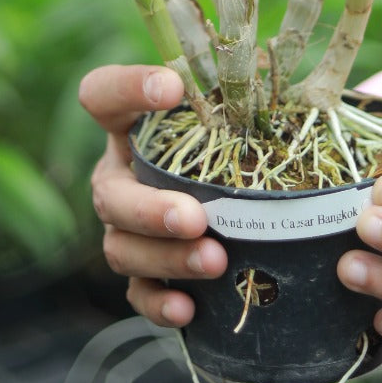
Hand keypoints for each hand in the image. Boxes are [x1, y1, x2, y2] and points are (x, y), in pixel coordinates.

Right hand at [78, 64, 227, 325]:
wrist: (239, 198)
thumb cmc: (233, 143)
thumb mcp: (232, 115)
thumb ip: (242, 96)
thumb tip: (278, 73)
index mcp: (130, 126)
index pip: (103, 94)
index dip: (127, 87)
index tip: (172, 88)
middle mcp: (118, 175)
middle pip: (110, 192)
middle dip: (149, 208)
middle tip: (195, 216)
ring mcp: (123, 228)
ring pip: (122, 247)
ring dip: (166, 257)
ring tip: (214, 261)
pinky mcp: (140, 273)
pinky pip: (137, 294)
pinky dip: (159, 304)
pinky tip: (188, 309)